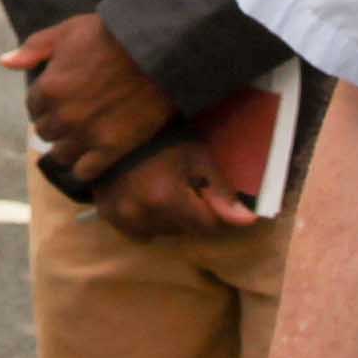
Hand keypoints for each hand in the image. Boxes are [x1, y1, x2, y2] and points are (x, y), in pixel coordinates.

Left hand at [4, 14, 177, 170]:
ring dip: (69, 146)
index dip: (47, 102)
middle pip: (46, 132)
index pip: (33, 108)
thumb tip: (4, 62)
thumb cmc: (110, 36)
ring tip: (85, 136)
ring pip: (62, 154)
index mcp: (48, 89)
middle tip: (77, 115)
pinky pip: (86, 171)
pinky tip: (94, 156)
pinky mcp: (111, 149)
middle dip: (57, 123)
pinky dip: (86, 166)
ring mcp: (86, 135)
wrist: (157, 50)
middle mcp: (63, 116)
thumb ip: (33, 49)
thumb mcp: (66, 33)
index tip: (63, 97)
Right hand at [85, 136, 255, 243]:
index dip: (213, 211)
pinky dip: (145, 220)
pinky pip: (137, 232)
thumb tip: (249, 222)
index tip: (208, 194)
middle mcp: (142, 213)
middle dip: (189, 214)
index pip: (207, 227)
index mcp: (167, 198)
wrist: (121, 125)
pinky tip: (145, 198)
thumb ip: (222, 193)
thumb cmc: (166, 138)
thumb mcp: (199, 158)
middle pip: (184, 231)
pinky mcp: (108, 215)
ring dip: (167, 219)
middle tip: (183, 187)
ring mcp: (121, 216)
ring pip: (161, 232)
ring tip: (163, 190)